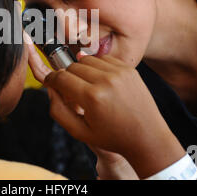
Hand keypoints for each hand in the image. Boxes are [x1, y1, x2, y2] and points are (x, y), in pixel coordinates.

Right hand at [44, 54, 185, 178]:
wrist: (147, 136)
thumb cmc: (112, 137)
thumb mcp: (79, 132)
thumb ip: (58, 110)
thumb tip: (49, 89)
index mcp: (92, 98)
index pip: (60, 78)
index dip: (51, 80)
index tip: (50, 83)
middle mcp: (106, 81)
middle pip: (72, 67)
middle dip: (66, 77)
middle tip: (70, 90)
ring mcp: (119, 72)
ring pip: (86, 60)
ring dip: (81, 70)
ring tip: (86, 86)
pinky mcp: (128, 69)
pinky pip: (103, 59)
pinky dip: (96, 67)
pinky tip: (99, 81)